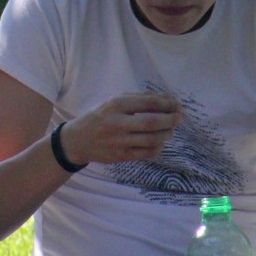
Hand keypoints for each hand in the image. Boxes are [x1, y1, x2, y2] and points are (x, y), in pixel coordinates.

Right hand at [58, 92, 180, 165]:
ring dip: (167, 134)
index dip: (167, 103)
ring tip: (170, 129)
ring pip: (152, 139)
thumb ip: (139, 98)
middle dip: (170, 119)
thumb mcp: (114, 101)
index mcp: (115, 105)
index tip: (177, 104)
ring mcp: (119, 141)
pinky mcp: (121, 156)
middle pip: (152, 122)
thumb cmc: (100, 117)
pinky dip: (158, 147)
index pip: (148, 103)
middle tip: (178, 117)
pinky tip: (160, 141)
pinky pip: (147, 153)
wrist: (77, 141)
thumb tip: (166, 98)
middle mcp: (117, 123)